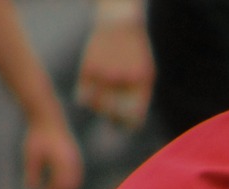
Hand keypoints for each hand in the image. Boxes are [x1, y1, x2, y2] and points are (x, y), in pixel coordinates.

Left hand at [21, 114, 83, 188]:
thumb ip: (31, 172)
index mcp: (63, 162)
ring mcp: (77, 161)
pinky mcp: (76, 159)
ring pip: (76, 182)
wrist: (49, 119)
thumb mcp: (31, 154)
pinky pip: (76, 176)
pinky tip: (57, 183)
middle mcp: (73, 162)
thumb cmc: (38, 135)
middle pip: (71, 187)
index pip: (61, 185)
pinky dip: (69, 183)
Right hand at [76, 9, 153, 129]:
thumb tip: (129, 123)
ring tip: (101, 103)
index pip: (133, 117)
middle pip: (113, 114)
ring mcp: (104, 74)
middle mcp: (123, 80)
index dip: (127, 125)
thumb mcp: (146, 74)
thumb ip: (139, 97)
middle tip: (112, 119)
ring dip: (98, 109)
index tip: (123, 126)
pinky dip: (84, 99)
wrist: (120, 24)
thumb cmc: (135, 53)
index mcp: (141, 84)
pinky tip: (89, 94)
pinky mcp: (88, 68)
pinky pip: (82, 96)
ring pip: (96, 107)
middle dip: (112, 120)